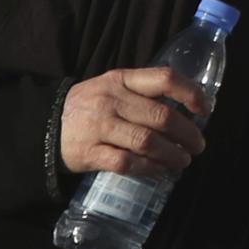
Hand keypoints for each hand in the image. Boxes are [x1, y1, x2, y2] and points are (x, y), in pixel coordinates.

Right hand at [59, 66, 209, 182]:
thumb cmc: (88, 107)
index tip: (205, 110)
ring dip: (173, 154)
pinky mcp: (90, 153)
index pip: (164, 78)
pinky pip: (128, 163)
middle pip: (161, 116)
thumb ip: (142, 93)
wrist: (43, 126)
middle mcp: (111, 100)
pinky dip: (149, 168)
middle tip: (198, 145)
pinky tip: (160, 170)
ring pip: (148, 141)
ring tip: (184, 160)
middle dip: (187, 134)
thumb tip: (186, 109)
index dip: (191, 93)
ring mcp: (99, 126)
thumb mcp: (111, 87)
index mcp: (120, 79)